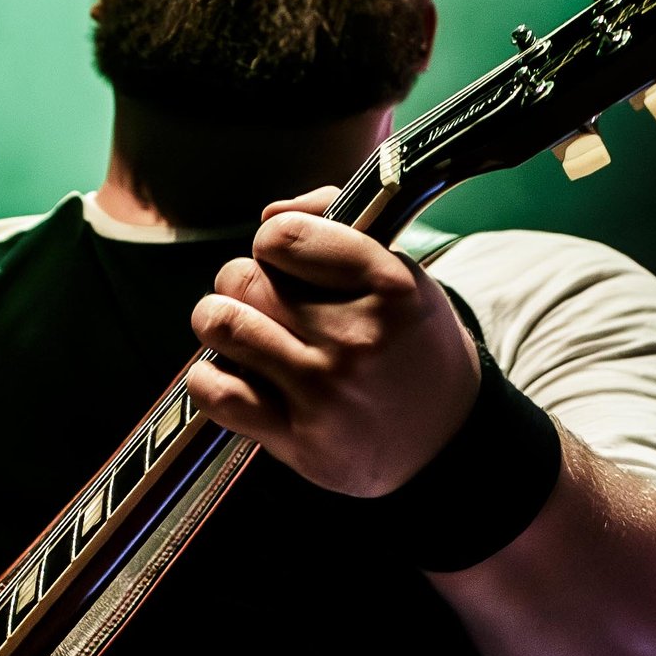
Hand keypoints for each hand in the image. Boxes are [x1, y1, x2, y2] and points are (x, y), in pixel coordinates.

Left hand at [184, 190, 479, 495]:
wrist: (446, 435)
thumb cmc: (408, 341)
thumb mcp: (397, 271)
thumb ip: (334, 222)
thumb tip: (267, 215)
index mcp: (389, 285)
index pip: (281, 236)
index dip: (272, 244)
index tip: (284, 263)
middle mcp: (356, 338)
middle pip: (241, 279)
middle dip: (242, 285)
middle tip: (262, 303)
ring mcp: (325, 391)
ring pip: (221, 325)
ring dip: (219, 323)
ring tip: (241, 333)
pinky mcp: (299, 440)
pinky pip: (214, 390)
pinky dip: (208, 376)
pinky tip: (233, 373)